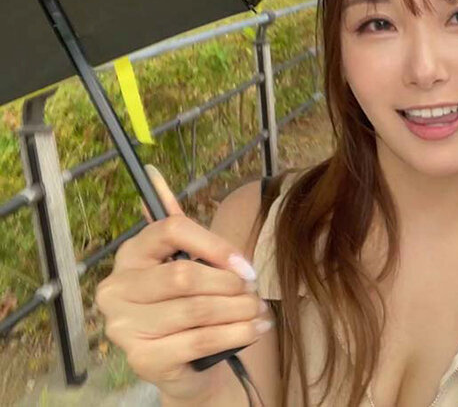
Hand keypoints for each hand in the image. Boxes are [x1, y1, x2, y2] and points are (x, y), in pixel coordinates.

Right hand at [96, 166, 272, 401]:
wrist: (184, 364)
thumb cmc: (188, 305)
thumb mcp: (187, 263)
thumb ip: (181, 228)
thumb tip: (154, 173)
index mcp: (130, 255)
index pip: (171, 229)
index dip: (215, 245)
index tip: (245, 265)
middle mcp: (117, 289)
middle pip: (184, 275)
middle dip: (230, 284)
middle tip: (254, 292)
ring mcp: (125, 327)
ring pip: (196, 310)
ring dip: (239, 310)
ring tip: (260, 310)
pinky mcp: (143, 359)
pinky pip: (200, 341)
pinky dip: (237, 334)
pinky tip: (255, 329)